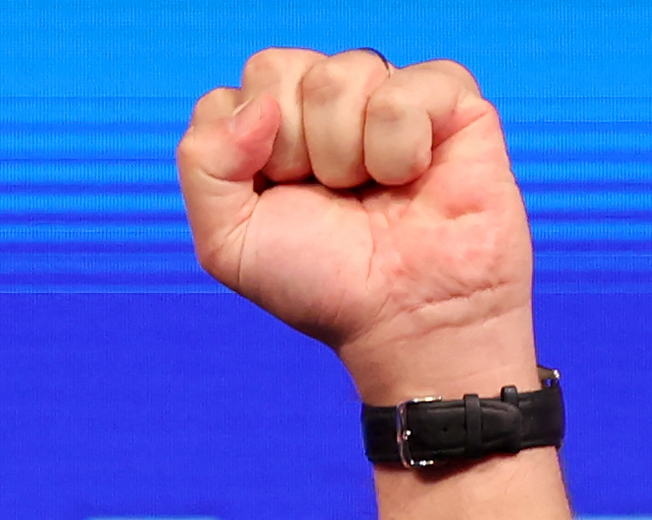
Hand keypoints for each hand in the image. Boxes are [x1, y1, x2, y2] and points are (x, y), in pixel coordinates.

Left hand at [177, 51, 534, 402]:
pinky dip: (400, 150)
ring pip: (339, 75)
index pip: (229, 97)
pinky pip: (403, 92)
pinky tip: (413, 177)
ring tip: (371, 192)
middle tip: (328, 197)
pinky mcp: (447, 96)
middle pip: (276, 69)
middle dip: (292, 149)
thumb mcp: (228, 242)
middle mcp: (324, 101)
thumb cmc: (325, 284)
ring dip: (346, 157)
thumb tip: (259, 105)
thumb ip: (203, 165)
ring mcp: (383, 91)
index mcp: (269, 128)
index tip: (277, 200)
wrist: (406, 319)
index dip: (244, 154)